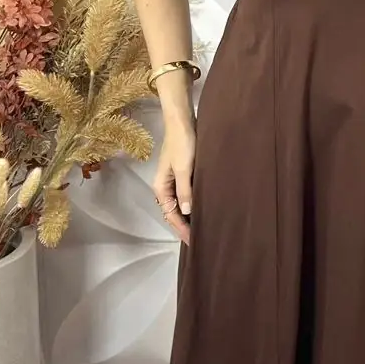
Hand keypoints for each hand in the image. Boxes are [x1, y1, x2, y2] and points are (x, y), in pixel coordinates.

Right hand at [154, 126, 193, 244]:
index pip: (170, 214)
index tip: (193, 241)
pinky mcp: (182, 175)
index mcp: (161, 187)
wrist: (182, 122)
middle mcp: (165, 187)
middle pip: (173, 212)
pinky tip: (203, 209)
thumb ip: (185, 190)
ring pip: (180, 205)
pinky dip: (193, 204)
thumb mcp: (184, 168)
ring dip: (189, 216)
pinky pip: (186, 195)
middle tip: (200, 239)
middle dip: (184, 226)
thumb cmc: (182, 144)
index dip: (181, 229)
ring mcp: (173, 181)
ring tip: (203, 228)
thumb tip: (187, 212)